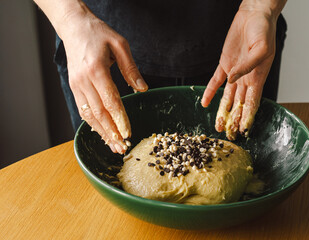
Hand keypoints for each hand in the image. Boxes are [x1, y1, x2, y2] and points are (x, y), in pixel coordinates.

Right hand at [61, 11, 147, 153]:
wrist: (74, 27)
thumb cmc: (98, 33)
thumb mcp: (120, 45)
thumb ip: (131, 69)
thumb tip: (142, 89)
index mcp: (96, 70)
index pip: (110, 101)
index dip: (120, 119)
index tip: (128, 132)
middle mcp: (83, 81)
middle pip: (98, 113)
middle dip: (111, 132)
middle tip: (122, 147)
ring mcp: (76, 85)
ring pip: (89, 115)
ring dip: (102, 132)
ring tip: (113, 146)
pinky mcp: (73, 87)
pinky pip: (83, 109)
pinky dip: (93, 123)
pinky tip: (102, 132)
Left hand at [201, 3, 277, 139]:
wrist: (253, 15)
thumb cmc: (264, 30)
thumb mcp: (262, 48)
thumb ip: (248, 66)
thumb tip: (232, 80)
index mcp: (258, 77)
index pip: (252, 103)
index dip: (248, 117)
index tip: (243, 131)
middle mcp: (246, 78)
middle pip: (239, 104)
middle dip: (234, 120)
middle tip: (229, 135)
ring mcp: (234, 72)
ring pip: (227, 97)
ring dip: (222, 111)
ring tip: (217, 125)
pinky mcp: (224, 64)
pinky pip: (215, 81)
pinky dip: (209, 92)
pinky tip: (205, 103)